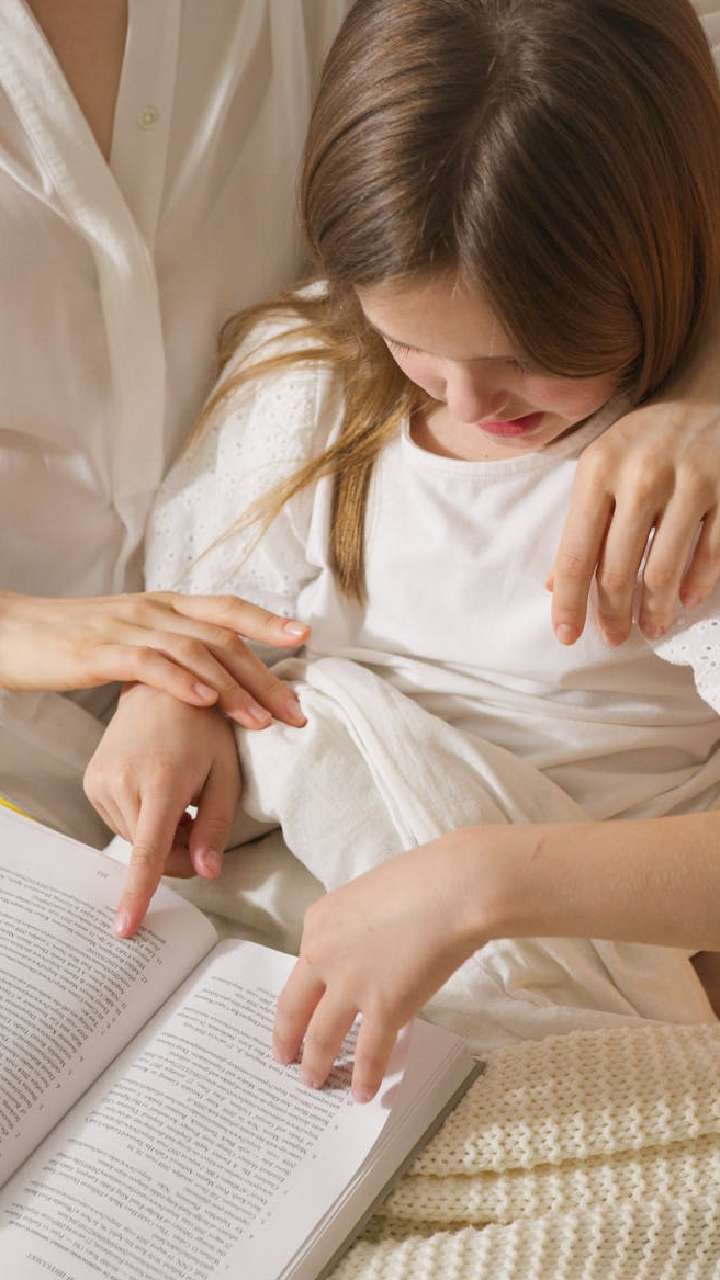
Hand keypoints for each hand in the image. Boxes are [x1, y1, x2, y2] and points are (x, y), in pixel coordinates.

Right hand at [0, 590, 308, 729]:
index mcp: (165, 605)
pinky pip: (148, 663)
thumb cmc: (74, 641)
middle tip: (295, 710)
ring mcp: (127, 628)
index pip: (227, 608)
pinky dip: (180, 681)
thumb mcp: (132, 637)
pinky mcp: (98, 652)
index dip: (267, 621)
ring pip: (193, 651)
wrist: (13, 632)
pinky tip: (204, 701)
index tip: (305, 638)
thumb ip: (172, 649)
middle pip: (223, 636)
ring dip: (232, 687)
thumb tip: (212, 676)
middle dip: (264, 675)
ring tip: (261, 720)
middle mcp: (154, 610)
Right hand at [83, 685, 242, 936]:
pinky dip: (143, 818)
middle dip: (179, 849)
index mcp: (162, 781)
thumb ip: (216, 825)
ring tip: (181, 794)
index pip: (148, 853)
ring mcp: (101, 781)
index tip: (126, 928)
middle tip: (200, 815)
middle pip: (150, 851)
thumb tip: (206, 872)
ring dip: (161, 833)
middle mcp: (123, 782)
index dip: (138, 895)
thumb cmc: (205, 726)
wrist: (163, 685)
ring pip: (135, 839)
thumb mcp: (226, 773)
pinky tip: (159, 788)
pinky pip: (121, 821)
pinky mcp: (91, 780)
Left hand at [272, 838, 479, 1102]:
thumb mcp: (369, 897)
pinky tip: (363, 1094)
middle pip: (295, 1008)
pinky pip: (369, 1053)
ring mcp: (350, 986)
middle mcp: (322, 955)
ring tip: (313, 1082)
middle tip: (285, 1058)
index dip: (299, 996)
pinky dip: (364, 1077)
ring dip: (316, 1064)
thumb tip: (367, 958)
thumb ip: (356, 931)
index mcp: (318, 922)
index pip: (302, 969)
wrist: (455, 889)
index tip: (296, 1013)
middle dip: (287, 1038)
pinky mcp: (384, 1009)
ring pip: (321, 1037)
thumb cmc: (424, 880)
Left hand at [549, 292, 719, 647]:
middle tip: (613, 637)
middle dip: (613, 613)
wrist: (704, 392)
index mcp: (597, 470)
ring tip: (650, 628)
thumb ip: (581, 525)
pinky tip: (685, 600)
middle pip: (618, 568)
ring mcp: (688, 481)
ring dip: (655, 609)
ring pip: (664, 568)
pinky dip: (697, 584)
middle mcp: (640, 476)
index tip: (566, 635)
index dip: (570, 602)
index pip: (577, 553)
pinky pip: (711, 552)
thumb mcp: (601, 468)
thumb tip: (556, 585)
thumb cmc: (644, 439)